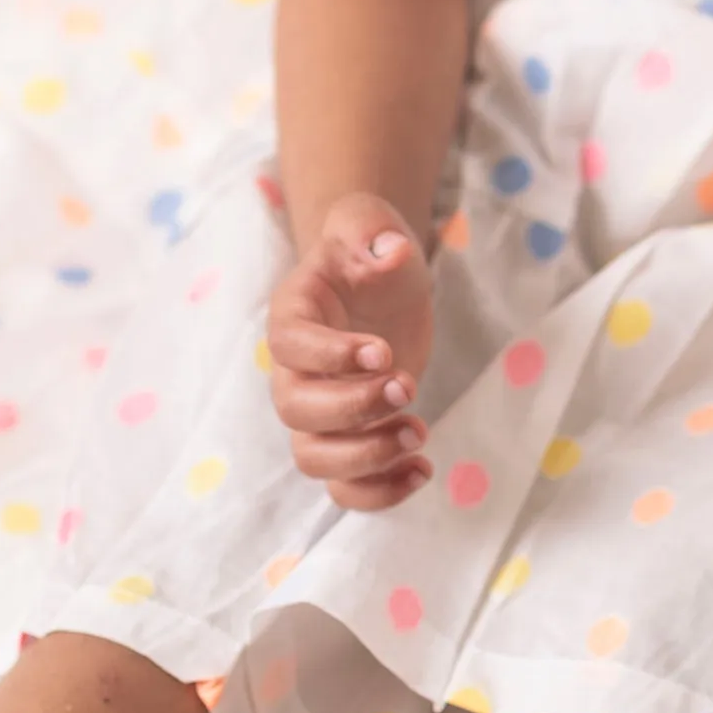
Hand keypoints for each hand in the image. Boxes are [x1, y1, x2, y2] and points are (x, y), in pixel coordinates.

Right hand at [266, 192, 435, 510]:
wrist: (377, 277)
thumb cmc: (369, 249)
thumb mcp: (370, 220)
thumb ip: (370, 228)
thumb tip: (388, 252)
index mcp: (294, 314)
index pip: (290, 345)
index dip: (331, 355)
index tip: (383, 353)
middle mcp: (294, 370)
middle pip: (296, 410)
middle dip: (353, 408)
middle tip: (408, 387)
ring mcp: (318, 409)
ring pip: (313, 457)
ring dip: (365, 457)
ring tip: (419, 434)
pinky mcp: (347, 435)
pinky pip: (343, 485)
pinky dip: (376, 492)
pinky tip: (421, 470)